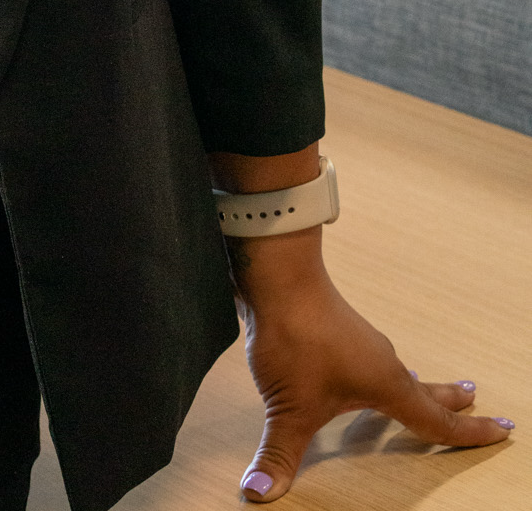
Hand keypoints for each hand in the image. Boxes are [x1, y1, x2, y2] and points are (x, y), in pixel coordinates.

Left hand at [231, 234, 511, 500]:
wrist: (275, 275)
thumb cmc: (295, 338)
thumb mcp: (290, 408)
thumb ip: (281, 453)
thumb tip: (262, 493)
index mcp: (387, 385)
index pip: (435, 421)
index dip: (469, 433)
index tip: (503, 431)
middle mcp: (381, 361)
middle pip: (425, 390)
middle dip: (451, 404)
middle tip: (477, 404)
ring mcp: (359, 341)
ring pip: (397, 372)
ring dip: (416, 385)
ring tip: (428, 390)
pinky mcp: (336, 328)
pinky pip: (370, 359)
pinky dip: (382, 372)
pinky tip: (365, 371)